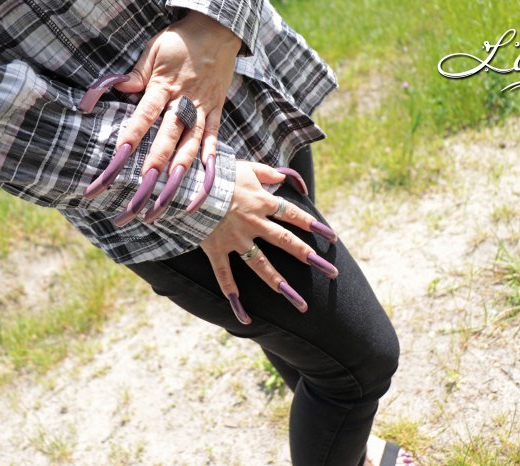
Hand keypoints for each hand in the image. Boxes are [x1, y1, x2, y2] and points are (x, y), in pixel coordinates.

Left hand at [82, 10, 240, 224]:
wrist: (219, 30)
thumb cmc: (181, 40)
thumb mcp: (153, 50)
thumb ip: (136, 73)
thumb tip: (116, 88)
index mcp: (164, 86)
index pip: (145, 115)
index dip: (132, 136)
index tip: (119, 157)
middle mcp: (185, 102)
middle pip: (168, 137)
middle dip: (156, 164)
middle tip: (143, 187)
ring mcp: (204, 110)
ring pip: (191, 145)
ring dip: (180, 170)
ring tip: (168, 195)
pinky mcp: (217, 113)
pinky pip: (214, 141)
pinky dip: (210, 162)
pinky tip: (203, 182)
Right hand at [200, 161, 338, 324]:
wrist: (187, 183)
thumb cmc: (217, 173)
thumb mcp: (245, 167)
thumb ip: (267, 173)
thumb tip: (283, 178)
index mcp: (262, 202)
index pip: (293, 215)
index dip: (314, 225)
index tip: (332, 238)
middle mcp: (253, 223)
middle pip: (285, 242)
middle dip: (309, 257)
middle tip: (330, 272)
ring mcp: (235, 239)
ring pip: (261, 265)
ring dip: (279, 283)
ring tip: (298, 301)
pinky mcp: (216, 249)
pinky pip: (225, 275)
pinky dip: (232, 294)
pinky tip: (244, 316)